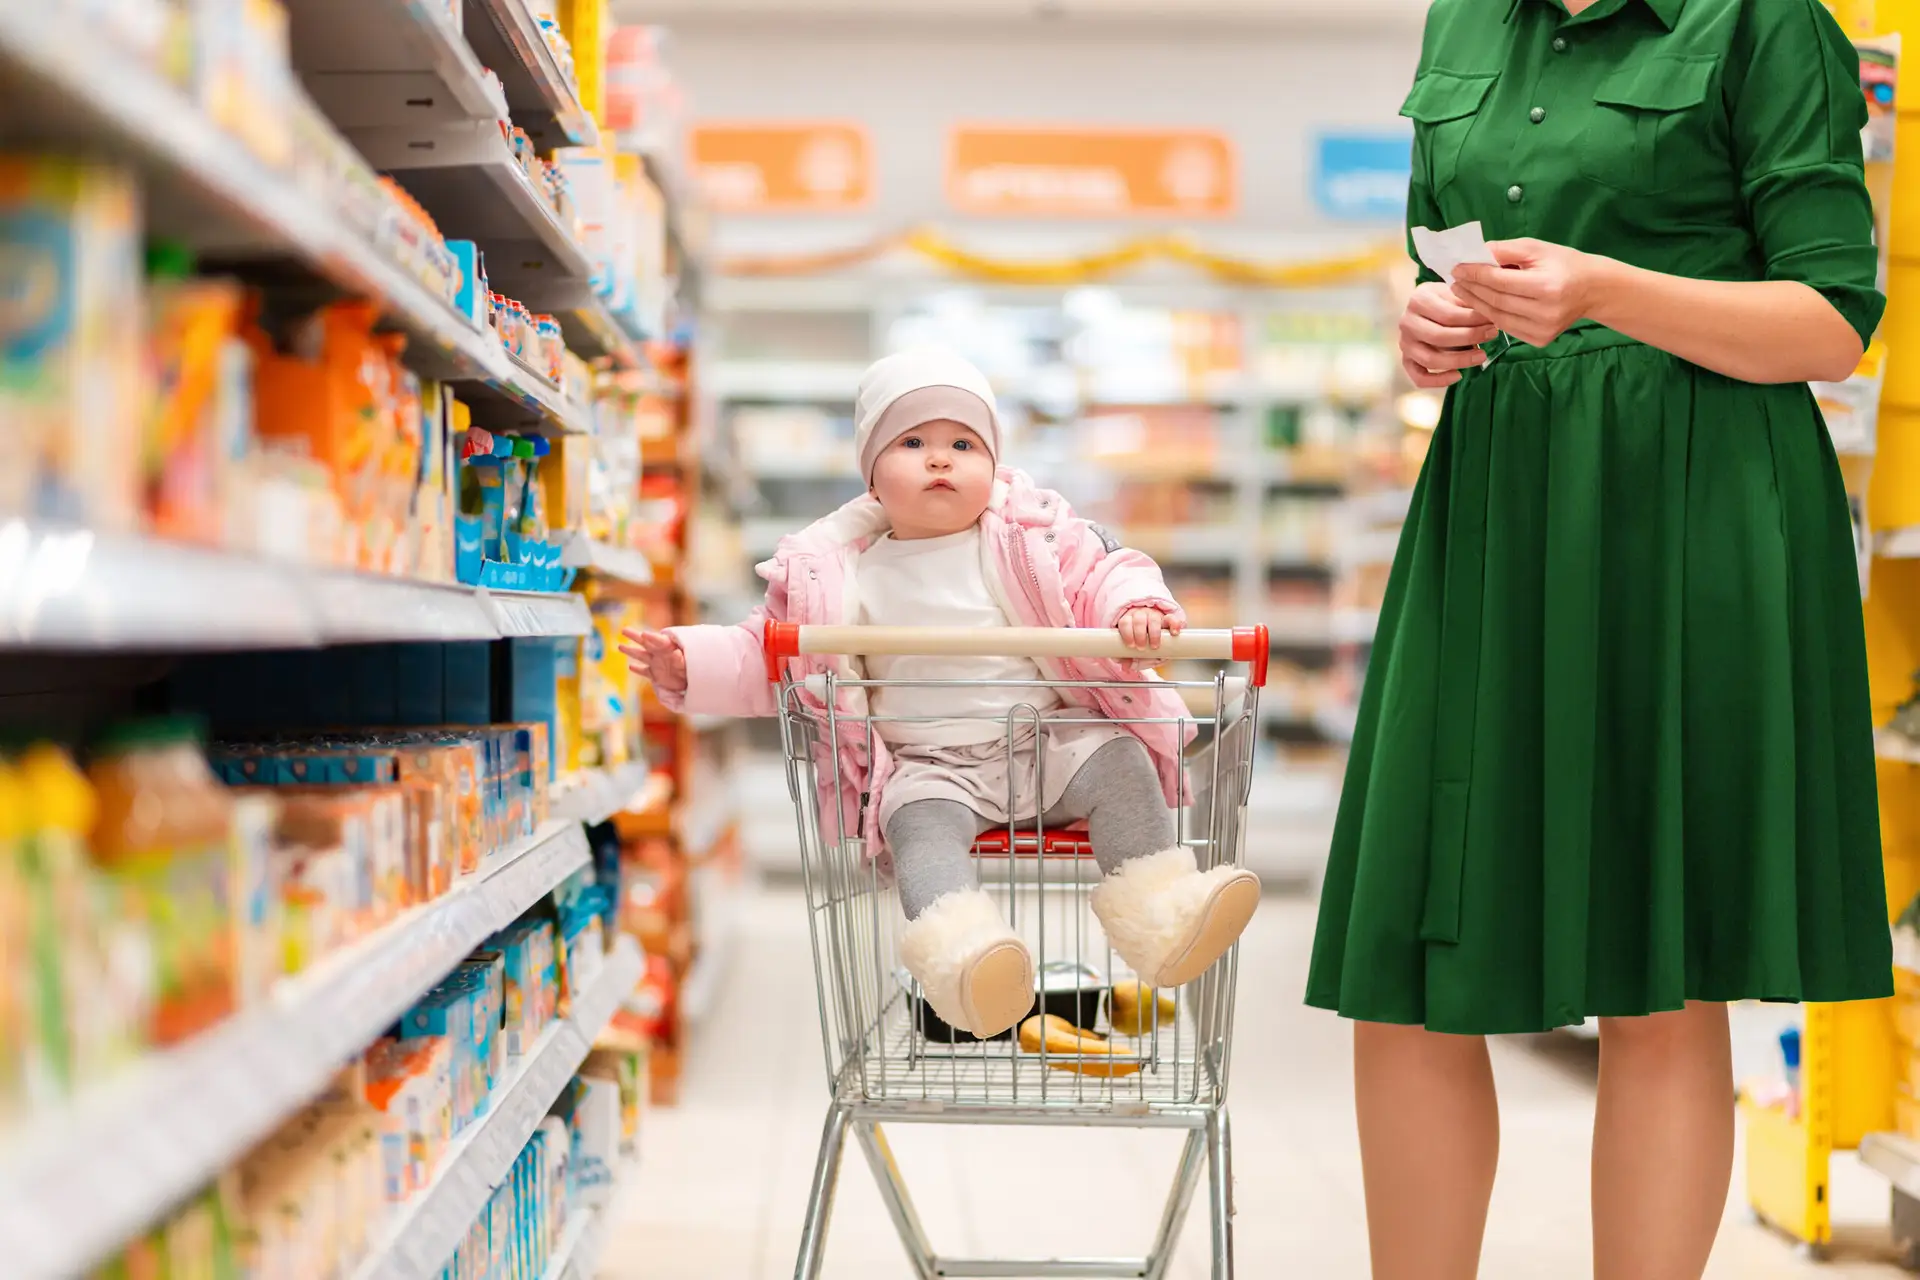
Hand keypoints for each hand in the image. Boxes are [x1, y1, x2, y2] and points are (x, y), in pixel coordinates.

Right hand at [619, 628, 686, 694]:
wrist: (692, 680)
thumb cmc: (691, 668)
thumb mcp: (686, 663)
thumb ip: (680, 659)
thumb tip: (675, 653)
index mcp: (668, 648)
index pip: (658, 640)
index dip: (651, 637)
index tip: (643, 634)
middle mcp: (659, 653)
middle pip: (645, 643)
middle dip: (634, 636)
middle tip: (624, 629)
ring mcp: (656, 663)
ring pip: (641, 655)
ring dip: (630, 651)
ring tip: (620, 646)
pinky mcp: (654, 675)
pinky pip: (644, 671)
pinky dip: (638, 669)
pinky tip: (631, 667)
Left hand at [1116, 607, 1182, 652]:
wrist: (1158, 641)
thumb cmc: (1142, 645)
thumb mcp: (1134, 652)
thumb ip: (1130, 658)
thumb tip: (1125, 665)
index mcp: (1129, 622)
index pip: (1125, 623)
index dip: (1127, 634)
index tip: (1131, 645)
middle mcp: (1141, 616)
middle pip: (1138, 620)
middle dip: (1139, 635)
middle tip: (1141, 648)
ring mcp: (1155, 616)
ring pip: (1154, 619)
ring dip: (1154, 633)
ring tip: (1155, 646)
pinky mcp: (1168, 619)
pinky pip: (1172, 618)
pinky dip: (1174, 624)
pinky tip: (1174, 633)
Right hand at [1398, 282, 1499, 389]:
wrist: (1427, 307)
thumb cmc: (1446, 300)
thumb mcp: (1455, 294)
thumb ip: (1468, 305)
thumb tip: (1490, 318)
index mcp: (1418, 300)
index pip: (1447, 315)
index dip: (1472, 320)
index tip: (1493, 322)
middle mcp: (1407, 322)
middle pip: (1438, 337)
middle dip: (1469, 338)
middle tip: (1492, 335)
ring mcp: (1404, 343)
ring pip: (1430, 359)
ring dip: (1459, 360)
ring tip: (1481, 356)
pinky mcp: (1406, 360)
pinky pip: (1419, 377)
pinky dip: (1438, 380)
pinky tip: (1458, 376)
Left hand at [1451, 239, 1602, 349]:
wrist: (1592, 289)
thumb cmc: (1563, 263)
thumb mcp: (1537, 248)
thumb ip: (1505, 250)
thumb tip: (1472, 253)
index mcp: (1547, 286)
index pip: (1501, 281)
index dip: (1476, 274)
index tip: (1456, 268)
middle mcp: (1546, 312)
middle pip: (1497, 301)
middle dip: (1472, 289)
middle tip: (1454, 279)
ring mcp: (1543, 330)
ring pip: (1498, 318)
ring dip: (1476, 304)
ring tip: (1461, 291)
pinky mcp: (1540, 340)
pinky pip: (1507, 328)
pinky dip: (1491, 316)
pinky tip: (1480, 304)